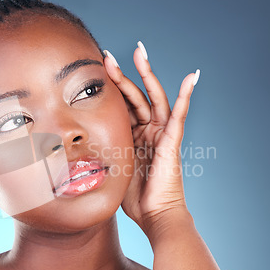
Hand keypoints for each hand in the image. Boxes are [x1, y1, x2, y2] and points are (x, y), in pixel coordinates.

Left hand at [103, 42, 199, 233]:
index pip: (121, 105)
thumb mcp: (112, 167)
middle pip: (136, 96)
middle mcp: (148, 131)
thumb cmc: (134, 198)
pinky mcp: (172, 142)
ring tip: (140, 52)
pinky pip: (180, 115)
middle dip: (122, 75)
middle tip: (108, 55)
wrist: (154, 217)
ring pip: (154, 98)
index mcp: (133, 136)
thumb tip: (77, 148)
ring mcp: (162, 135)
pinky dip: (186, 96)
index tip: (94, 71)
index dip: (109, 88)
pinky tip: (192, 77)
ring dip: (147, 75)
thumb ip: (103, 152)